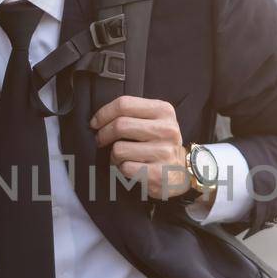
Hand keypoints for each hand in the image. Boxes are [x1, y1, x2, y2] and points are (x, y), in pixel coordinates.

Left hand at [90, 95, 205, 202]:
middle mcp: (166, 130)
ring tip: (122, 156)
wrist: (181, 172)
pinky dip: (121, 169)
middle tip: (100, 140)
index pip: (125, 104)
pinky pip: (124, 168)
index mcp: (164, 111)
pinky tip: (131, 167)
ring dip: (113, 155)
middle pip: (120, 125)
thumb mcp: (155, 120)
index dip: (104, 113)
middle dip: (103, 134)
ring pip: (119, 149)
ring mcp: (163, 152)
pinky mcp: (157, 173)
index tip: (96, 123)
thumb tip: (101, 118)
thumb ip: (133, 113)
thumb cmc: (161, 144)